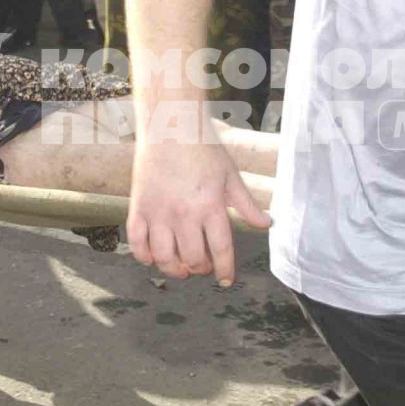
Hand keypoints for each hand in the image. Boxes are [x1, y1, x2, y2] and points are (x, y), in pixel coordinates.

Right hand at [128, 139, 271, 286]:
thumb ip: (247, 204)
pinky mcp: (138, 209)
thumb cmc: (203, 147)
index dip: (225, 270)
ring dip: (175, 269)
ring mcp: (158, 213)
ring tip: (181, 266)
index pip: (221, 250)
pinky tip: (154, 257)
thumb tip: (266, 223)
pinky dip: (145, 257)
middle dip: (201, 269)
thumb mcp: (230, 175)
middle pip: (193, 259)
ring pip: (164, 258)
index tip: (225, 280)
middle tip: (204, 266)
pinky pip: (138, 245)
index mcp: (210, 206)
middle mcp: (184, 214)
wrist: (169, 125)